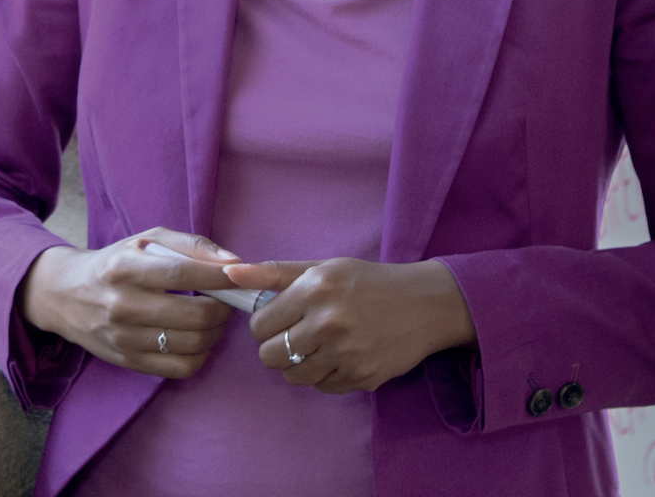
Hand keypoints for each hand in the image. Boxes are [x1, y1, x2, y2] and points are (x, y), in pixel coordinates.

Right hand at [18, 230, 243, 379]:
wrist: (66, 296)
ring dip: (216, 332)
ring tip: (215, 319)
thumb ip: (190, 245)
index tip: (241, 275)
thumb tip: (234, 261)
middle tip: (229, 301)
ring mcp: (124, 338)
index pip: (184, 274)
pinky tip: (199, 339)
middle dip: (225, 309)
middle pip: (194, 315)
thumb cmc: (115, 263)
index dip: (221, 277)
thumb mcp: (146, 241)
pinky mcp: (128, 362)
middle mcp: (122, 305)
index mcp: (125, 268)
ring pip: (192, 344)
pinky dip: (201, 355)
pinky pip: (180, 368)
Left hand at [227, 257, 475, 393]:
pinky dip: (325, 375)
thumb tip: (229, 274)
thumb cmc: (368, 282)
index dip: (265, 324)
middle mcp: (328, 322)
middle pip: (270, 356)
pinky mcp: (362, 378)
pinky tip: (341, 356)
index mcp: (315, 289)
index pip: (259, 324)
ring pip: (293, 376)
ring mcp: (346, 354)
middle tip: (297, 335)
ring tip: (319, 346)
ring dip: (300, 364)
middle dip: (277, 348)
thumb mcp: (324, 268)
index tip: (280, 319)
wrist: (424, 304)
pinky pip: (322, 387)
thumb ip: (274, 273)